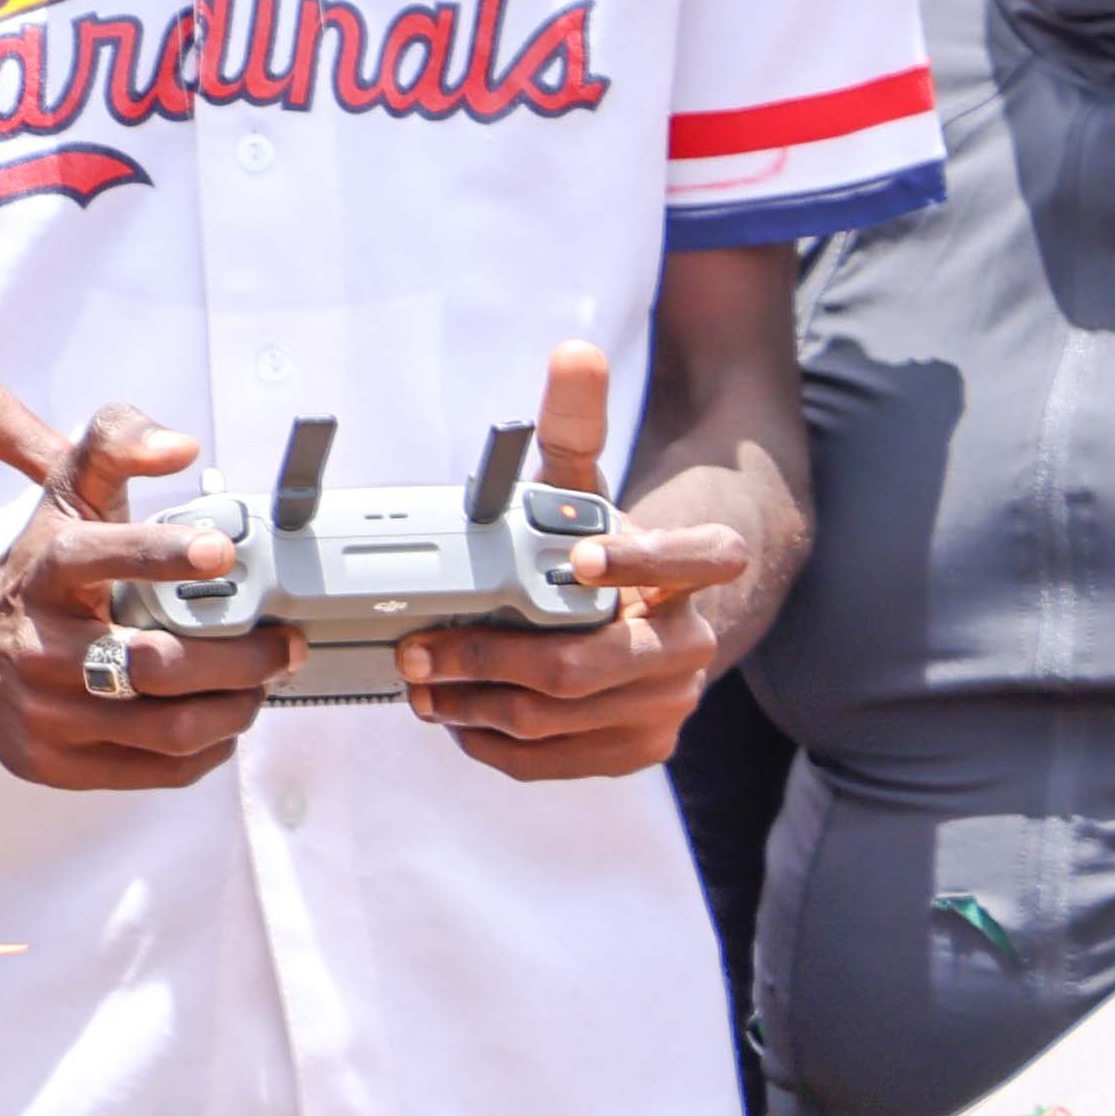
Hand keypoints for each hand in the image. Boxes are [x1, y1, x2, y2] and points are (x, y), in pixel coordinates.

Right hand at [0, 410, 284, 786]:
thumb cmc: (32, 573)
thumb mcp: (64, 497)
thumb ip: (116, 445)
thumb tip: (178, 445)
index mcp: (45, 571)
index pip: (99, 557)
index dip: (162, 554)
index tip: (221, 551)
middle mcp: (40, 646)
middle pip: (159, 666)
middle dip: (243, 659)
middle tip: (282, 645)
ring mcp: (46, 713)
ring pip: (169, 727)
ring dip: (237, 708)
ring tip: (260, 685)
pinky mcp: (55, 763)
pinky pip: (158, 770)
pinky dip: (208, 749)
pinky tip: (220, 720)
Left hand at [386, 334, 779, 781]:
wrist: (658, 624)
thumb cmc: (605, 550)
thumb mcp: (587, 488)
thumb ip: (575, 425)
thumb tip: (572, 355)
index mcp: (696, 570)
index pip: (696, 560)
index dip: (642, 562)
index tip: (584, 559)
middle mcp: (692, 644)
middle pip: (589, 664)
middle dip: (490, 657)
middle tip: (418, 647)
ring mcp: (669, 705)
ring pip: (559, 717)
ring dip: (474, 703)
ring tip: (418, 679)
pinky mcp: (639, 749)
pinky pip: (554, 760)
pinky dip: (492, 741)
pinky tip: (455, 715)